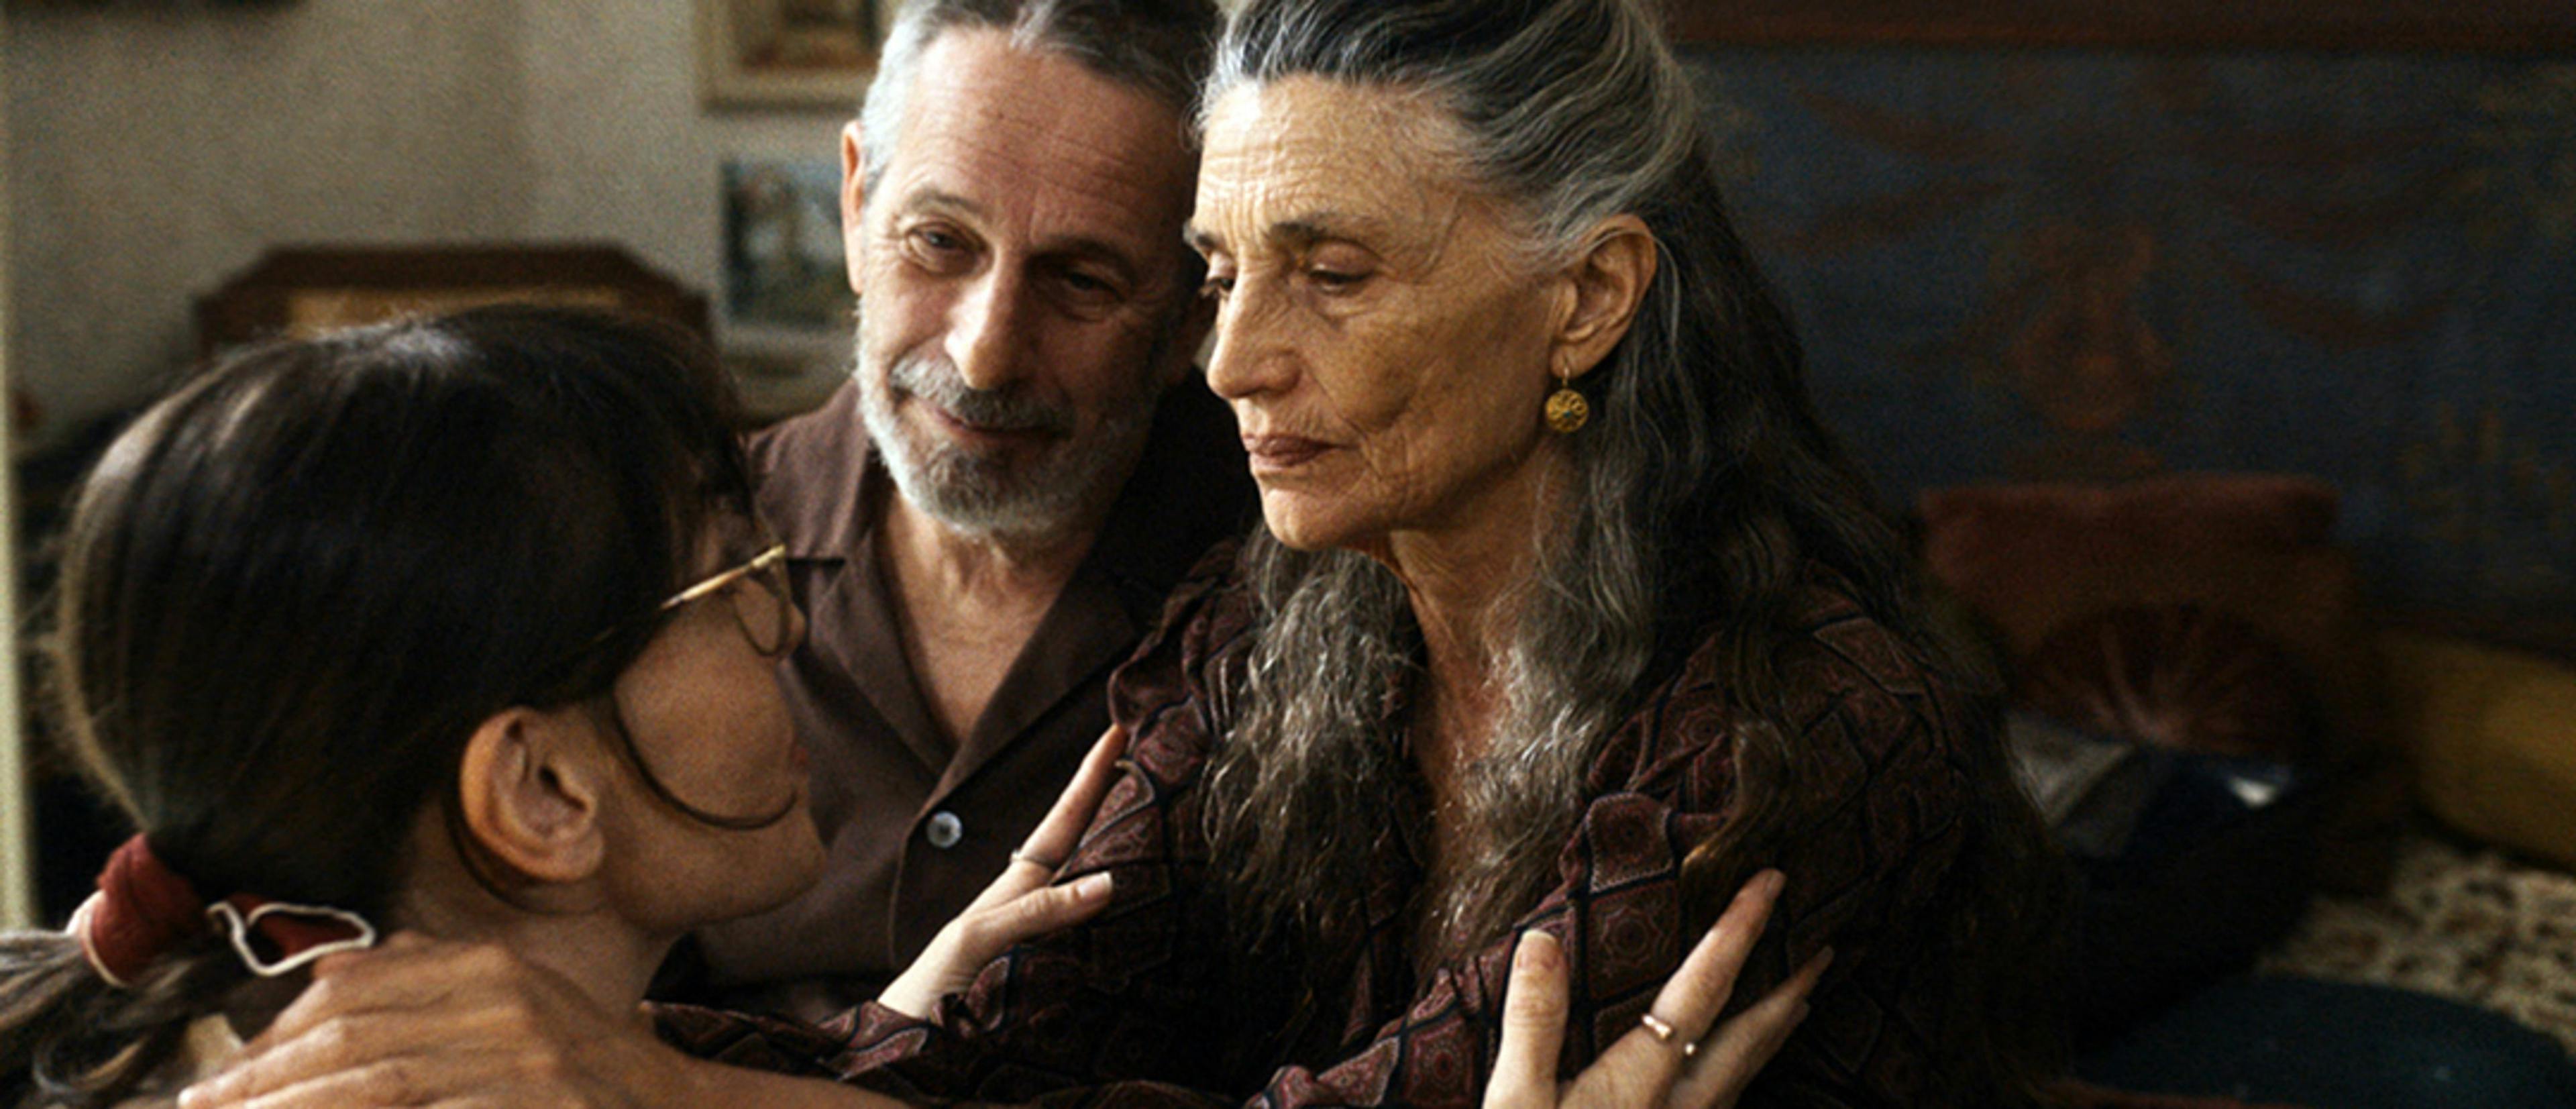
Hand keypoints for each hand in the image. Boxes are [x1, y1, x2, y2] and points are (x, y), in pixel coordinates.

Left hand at [177, 933, 696, 1107]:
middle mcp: (502, 999)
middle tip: (203, 1108)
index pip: (352, 991)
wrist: (675, 1105)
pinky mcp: (532, 1102)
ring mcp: (521, 1056)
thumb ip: (427, 974)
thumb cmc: (583, 1059)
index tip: (222, 1078)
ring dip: (297, 1107)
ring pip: (375, 1082)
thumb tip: (324, 975)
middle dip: (265, 1078)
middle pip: (352, 1035)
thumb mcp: (517, 996)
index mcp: (488, 964)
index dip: (275, 1035)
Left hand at [876, 724, 1128, 1018]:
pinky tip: (1148, 900)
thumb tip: (1109, 882)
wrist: (912, 1043)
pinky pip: (1101, 929)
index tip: (1117, 731)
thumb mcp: (979, 939)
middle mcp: (1037, 903)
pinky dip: (1127, 907)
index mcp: (1016, 886)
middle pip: (1085, 840)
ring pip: (1095, 879)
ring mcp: (1049, 935)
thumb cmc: (933, 988)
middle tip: (1150, 754)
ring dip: (1125, 845)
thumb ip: (1038, 911)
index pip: (1063, 820)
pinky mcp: (1057, 971)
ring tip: (1160, 810)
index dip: (1090, 776)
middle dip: (1115, 796)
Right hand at [1485, 870, 1832, 1108]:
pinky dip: (1745, 1073)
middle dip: (1788, 987)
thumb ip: (1534, 1021)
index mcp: (1641, 1081)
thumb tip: (1543, 937)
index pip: (1700, 992)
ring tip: (1803, 1000)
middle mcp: (1679, 1108)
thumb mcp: (1516, 1102)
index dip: (1738, 932)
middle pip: (1748, 1039)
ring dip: (1776, 1031)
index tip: (1772, 883)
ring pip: (1745, 1075)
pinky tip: (1738, 1074)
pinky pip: (1725, 1103)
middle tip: (1828, 945)